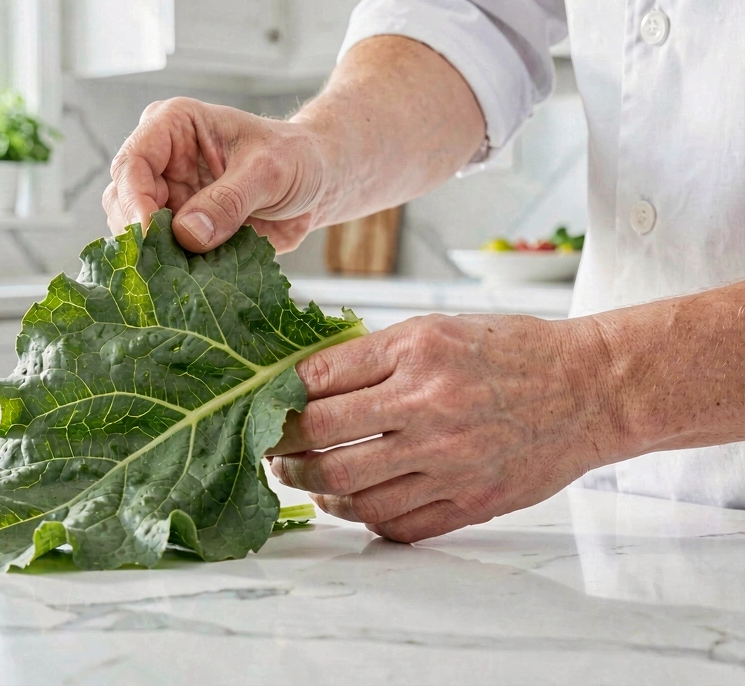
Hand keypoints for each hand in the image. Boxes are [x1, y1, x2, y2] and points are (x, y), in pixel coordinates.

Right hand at [103, 97, 332, 252]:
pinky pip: (163, 254)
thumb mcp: (268, 171)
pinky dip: (172, 269)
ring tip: (179, 274)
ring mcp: (169, 197)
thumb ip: (229, 200)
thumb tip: (187, 234)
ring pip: (136, 232)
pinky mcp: (181, 229)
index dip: (134, 200)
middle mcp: (162, 161)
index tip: (149, 233)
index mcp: (173, 126)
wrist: (317, 182)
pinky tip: (189, 280)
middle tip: (161, 263)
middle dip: (139, 234)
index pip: (133, 163)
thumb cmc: (295, 158)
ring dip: (155, 256)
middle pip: (123, 201)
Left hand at [268, 313, 620, 541]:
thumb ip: (375, 356)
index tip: (263, 407)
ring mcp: (449, 461)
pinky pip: (397, 524)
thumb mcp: (439, 329)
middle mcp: (429, 407)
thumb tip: (309, 381)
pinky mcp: (469, 500)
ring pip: (353, 492)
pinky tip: (352, 505)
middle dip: (282, 450)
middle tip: (270, 452)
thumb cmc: (512, 351)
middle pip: (324, 442)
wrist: (589, 389)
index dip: (279, 398)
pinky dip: (362, 518)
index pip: (319, 381)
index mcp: (416, 353)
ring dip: (315, 492)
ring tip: (303, 482)